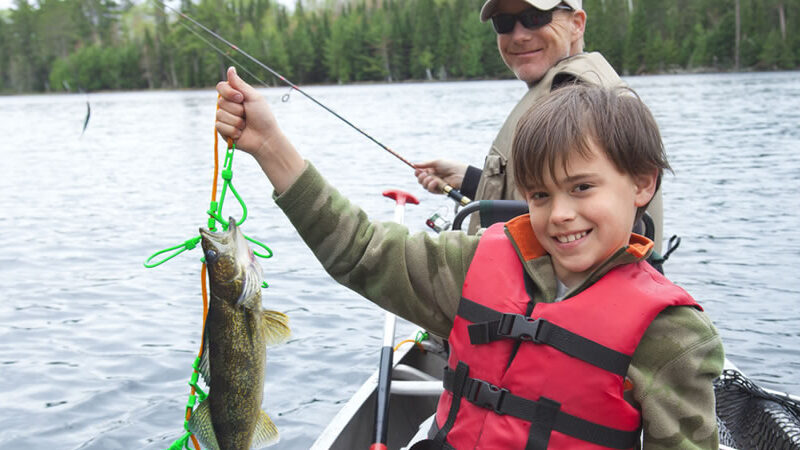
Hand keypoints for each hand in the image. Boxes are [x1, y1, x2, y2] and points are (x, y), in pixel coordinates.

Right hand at [215, 66, 304, 193]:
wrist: (266, 138)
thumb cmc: (263, 117)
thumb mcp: (253, 97)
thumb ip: (239, 84)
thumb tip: (230, 68)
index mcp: (235, 96)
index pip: (220, 87)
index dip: (229, 92)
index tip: (241, 98)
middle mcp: (228, 106)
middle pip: (220, 101)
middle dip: (236, 109)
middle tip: (247, 114)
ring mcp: (225, 119)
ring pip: (220, 115)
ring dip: (236, 121)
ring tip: (245, 125)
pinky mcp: (223, 131)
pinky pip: (219, 126)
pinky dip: (233, 130)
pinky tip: (241, 133)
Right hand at [414, 159, 467, 193]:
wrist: (460, 173)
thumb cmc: (450, 166)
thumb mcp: (436, 162)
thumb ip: (425, 164)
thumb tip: (415, 164)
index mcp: (431, 170)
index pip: (420, 173)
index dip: (417, 172)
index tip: (417, 170)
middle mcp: (432, 178)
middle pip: (420, 180)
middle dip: (420, 177)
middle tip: (425, 174)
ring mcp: (435, 184)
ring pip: (424, 186)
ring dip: (426, 181)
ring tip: (432, 178)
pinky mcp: (439, 190)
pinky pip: (430, 190)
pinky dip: (431, 186)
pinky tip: (435, 182)